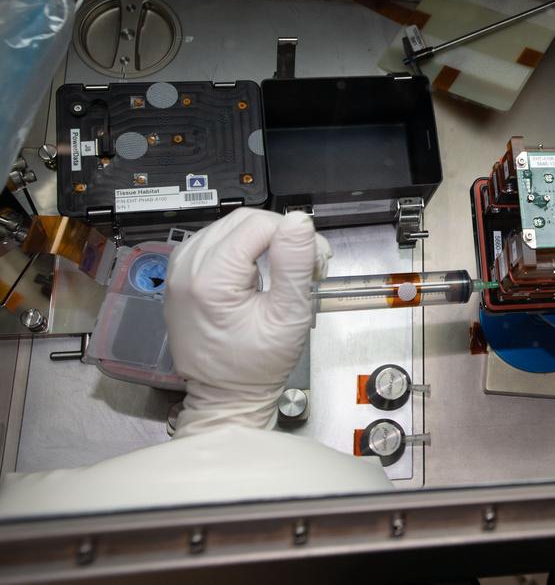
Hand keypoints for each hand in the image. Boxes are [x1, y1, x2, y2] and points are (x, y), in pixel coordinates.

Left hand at [164, 209, 331, 435]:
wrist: (224, 394)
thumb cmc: (257, 363)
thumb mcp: (288, 317)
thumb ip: (294, 265)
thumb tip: (298, 221)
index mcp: (209, 279)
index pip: (260, 224)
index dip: (294, 238)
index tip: (314, 266)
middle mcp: (186, 267)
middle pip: (244, 221)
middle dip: (281, 235)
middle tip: (304, 268)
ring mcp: (179, 268)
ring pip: (231, 226)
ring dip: (263, 240)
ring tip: (281, 271)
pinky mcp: (180, 272)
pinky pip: (216, 240)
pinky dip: (243, 247)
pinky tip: (257, 271)